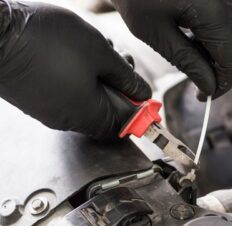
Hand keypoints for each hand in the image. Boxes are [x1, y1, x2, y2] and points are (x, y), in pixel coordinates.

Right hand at [0, 1, 150, 140]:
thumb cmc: (47, 41)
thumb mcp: (101, 54)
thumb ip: (126, 77)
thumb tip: (143, 92)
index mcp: (89, 115)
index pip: (123, 127)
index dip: (137, 111)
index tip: (142, 93)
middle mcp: (69, 120)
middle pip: (106, 112)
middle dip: (120, 86)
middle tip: (121, 62)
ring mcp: (50, 111)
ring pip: (88, 100)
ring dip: (100, 77)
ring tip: (99, 51)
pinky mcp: (37, 99)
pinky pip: (68, 95)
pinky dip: (80, 78)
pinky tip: (77, 54)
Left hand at [111, 0, 231, 99]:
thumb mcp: (157, 34)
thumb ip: (187, 62)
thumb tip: (208, 86)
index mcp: (213, 12)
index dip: (223, 84)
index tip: (205, 96)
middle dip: (224, 68)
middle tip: (200, 79)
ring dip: (223, 50)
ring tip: (195, 56)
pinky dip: (220, 32)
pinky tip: (196, 35)